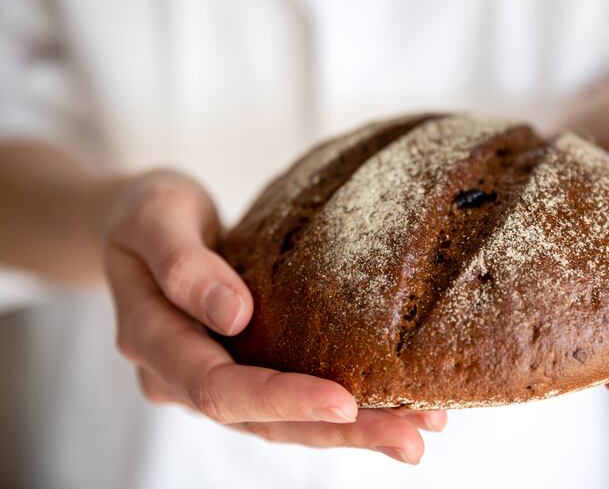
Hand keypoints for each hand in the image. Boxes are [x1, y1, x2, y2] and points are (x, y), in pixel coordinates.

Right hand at [103, 169, 445, 463]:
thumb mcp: (154, 218)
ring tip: (418, 432)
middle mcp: (184, 376)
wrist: (144, 225)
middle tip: (410, 440)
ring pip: (283, 421)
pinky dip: (341, 408)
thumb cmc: (148, 214)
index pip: (218, 388)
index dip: (282, 398)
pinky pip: (291, 397)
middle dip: (338, 432)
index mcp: (154, 342)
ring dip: (351, 431)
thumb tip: (233, 314)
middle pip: (263, 421)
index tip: (345, 401)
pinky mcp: (246, 366)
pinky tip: (394, 406)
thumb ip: (183, 265)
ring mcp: (217, 376)